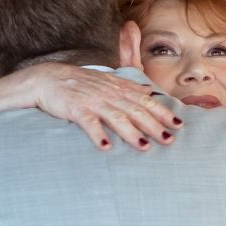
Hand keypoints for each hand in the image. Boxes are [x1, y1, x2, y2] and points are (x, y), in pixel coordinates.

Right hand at [26, 63, 181, 150]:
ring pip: (116, 117)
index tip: (179, 124)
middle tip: (169, 140)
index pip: (145, 101)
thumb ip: (128, 87)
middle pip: (135, 110)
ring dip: (131, 133)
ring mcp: (92, 101)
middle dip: (154, 125)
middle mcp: (108, 94)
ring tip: (144, 147)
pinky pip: (89, 123)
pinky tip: (107, 147)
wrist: (47, 78)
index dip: (163, 113)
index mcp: (117, 89)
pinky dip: (98, 135)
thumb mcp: (106, 81)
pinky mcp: (76, 109)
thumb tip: (148, 91)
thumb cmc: (79, 82)